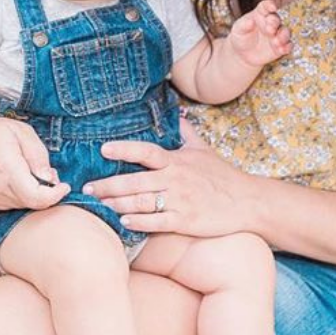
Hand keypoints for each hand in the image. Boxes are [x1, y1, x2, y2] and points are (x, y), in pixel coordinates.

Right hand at [0, 83, 69, 210]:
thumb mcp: (23, 132)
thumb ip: (38, 156)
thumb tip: (50, 178)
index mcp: (7, 170)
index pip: (37, 197)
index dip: (56, 195)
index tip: (65, 186)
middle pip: (31, 204)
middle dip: (47, 194)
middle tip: (52, 176)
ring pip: (21, 206)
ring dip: (34, 196)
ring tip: (34, 175)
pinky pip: (9, 205)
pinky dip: (21, 197)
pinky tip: (22, 181)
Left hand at [82, 117, 257, 236]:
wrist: (248, 202)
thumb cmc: (223, 176)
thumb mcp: (204, 150)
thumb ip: (186, 132)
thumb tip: (177, 113)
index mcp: (177, 161)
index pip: (146, 152)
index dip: (124, 149)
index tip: (103, 148)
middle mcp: (176, 179)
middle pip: (136, 180)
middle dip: (109, 185)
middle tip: (88, 188)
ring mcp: (180, 201)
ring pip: (142, 202)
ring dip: (118, 204)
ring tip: (100, 205)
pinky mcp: (185, 221)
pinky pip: (157, 222)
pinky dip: (139, 222)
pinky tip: (124, 221)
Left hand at [228, 0, 290, 66]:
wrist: (242, 54)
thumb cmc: (240, 37)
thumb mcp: (238, 30)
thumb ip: (244, 25)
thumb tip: (250, 21)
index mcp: (260, 14)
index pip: (266, 6)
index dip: (270, 5)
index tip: (272, 7)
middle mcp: (271, 23)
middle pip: (276, 19)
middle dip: (275, 23)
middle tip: (269, 29)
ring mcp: (277, 34)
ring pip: (285, 32)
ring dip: (283, 36)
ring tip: (275, 41)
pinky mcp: (280, 46)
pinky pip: (287, 46)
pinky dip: (286, 47)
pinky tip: (282, 49)